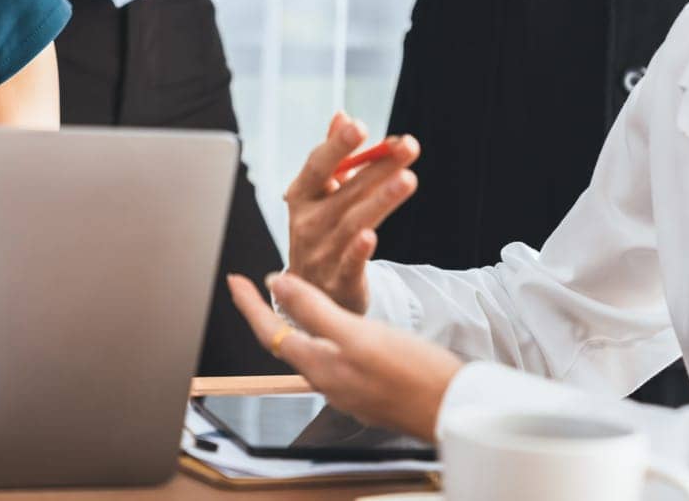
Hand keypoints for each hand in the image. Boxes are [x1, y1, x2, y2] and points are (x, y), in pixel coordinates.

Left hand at [229, 270, 461, 441]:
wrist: (454, 408)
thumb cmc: (411, 374)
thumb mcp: (357, 334)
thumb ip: (314, 310)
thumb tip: (277, 284)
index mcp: (318, 365)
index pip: (268, 330)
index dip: (248, 303)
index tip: (234, 280)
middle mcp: (326, 380)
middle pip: (283, 341)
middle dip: (265, 313)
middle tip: (253, 288)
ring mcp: (346, 387)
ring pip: (308, 349)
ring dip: (294, 322)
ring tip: (289, 299)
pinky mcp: (366, 388)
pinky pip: (332, 356)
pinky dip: (322, 334)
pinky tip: (333, 326)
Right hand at [285, 112, 419, 313]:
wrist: (311, 292)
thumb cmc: (321, 233)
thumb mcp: (320, 195)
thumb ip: (333, 156)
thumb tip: (342, 116)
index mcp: (302, 196)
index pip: (318, 165)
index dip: (338, 145)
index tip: (359, 125)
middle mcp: (308, 222)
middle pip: (345, 190)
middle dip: (377, 167)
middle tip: (407, 146)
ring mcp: (321, 252)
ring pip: (353, 222)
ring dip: (380, 200)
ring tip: (407, 179)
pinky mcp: (338, 280)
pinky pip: (349, 263)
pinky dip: (359, 250)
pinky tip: (371, 235)